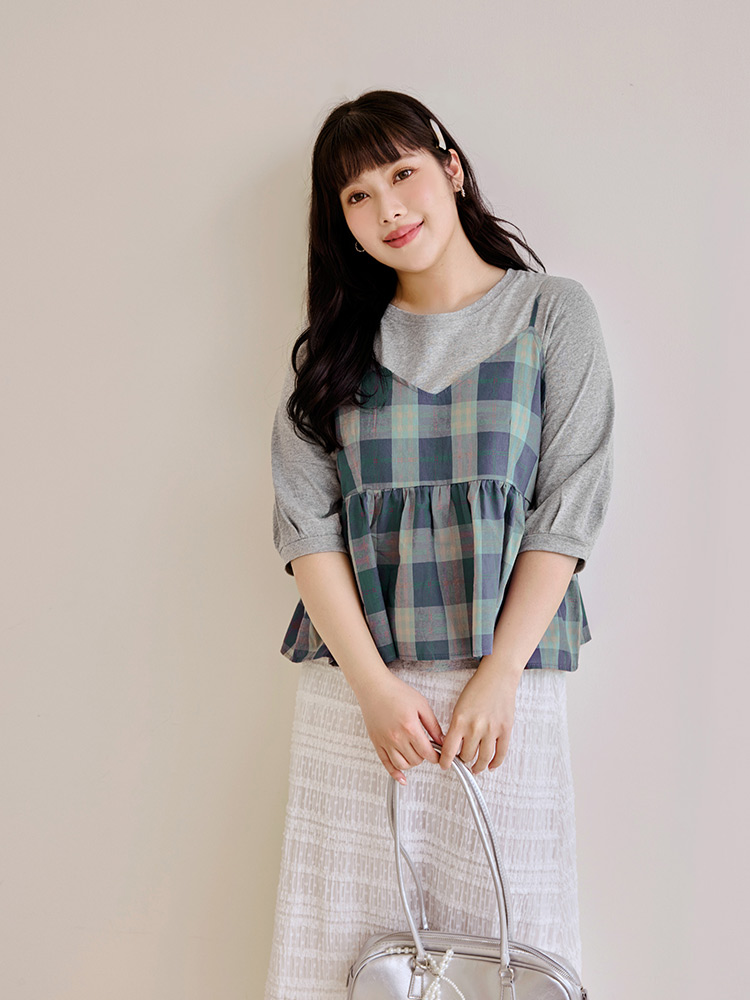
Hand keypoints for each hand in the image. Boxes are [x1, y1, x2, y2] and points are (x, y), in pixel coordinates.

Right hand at [356, 670, 444, 784]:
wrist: (374, 687)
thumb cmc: (395, 692)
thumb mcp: (421, 704)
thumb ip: (433, 725)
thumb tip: (442, 740)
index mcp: (410, 728)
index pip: (427, 753)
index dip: (436, 756)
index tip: (438, 755)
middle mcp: (396, 738)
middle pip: (416, 760)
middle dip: (424, 757)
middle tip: (426, 750)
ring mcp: (385, 742)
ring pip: (402, 765)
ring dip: (412, 763)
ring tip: (415, 755)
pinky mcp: (377, 743)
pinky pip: (386, 764)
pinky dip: (395, 774)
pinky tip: (402, 778)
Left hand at [438, 666, 520, 774]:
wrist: (497, 677)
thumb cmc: (477, 688)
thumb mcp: (459, 707)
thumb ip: (456, 726)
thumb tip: (453, 745)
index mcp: (459, 721)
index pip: (449, 750)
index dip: (446, 762)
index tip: (445, 765)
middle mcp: (475, 728)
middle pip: (467, 756)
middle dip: (463, 760)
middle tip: (462, 761)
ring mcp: (491, 730)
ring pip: (483, 758)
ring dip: (478, 766)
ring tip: (475, 768)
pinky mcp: (505, 730)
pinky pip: (500, 753)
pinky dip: (495, 763)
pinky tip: (491, 765)